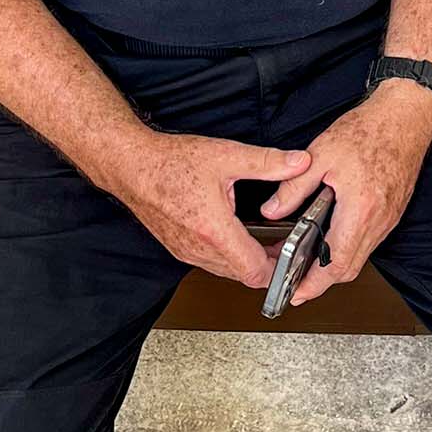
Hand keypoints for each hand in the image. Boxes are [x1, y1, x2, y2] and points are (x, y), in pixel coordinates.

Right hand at [106, 128, 314, 288]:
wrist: (131, 166)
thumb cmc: (171, 162)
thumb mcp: (227, 156)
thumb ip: (268, 162)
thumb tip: (300, 163)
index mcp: (214, 231)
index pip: (254, 271)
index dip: (280, 271)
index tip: (295, 261)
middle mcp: (198, 249)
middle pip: (242, 275)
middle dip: (268, 265)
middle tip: (287, 249)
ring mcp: (186, 251)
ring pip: (225, 270)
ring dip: (247, 261)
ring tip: (267, 243)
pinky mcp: (178, 248)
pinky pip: (209, 262)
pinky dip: (228, 256)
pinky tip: (236, 235)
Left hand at [257, 80, 431, 305]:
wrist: (405, 115)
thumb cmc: (370, 129)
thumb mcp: (321, 154)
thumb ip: (293, 187)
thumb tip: (272, 210)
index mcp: (360, 208)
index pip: (335, 263)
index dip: (314, 285)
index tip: (296, 293)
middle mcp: (378, 219)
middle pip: (349, 268)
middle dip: (322, 281)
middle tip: (298, 282)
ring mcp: (389, 218)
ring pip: (360, 256)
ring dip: (336, 265)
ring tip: (311, 261)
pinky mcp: (393, 211)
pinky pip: (370, 241)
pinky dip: (350, 247)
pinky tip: (334, 238)